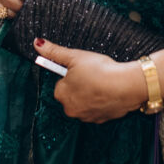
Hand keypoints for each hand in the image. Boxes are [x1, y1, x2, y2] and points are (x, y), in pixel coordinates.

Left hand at [33, 38, 147, 123]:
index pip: (61, 83)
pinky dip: (101, 101)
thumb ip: (54, 52)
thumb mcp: (74, 56)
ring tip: (102, 82)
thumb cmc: (99, 70)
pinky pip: (97, 109)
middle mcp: (70, 110)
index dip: (71, 74)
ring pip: (85, 102)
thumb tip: (37, 44)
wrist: (126, 86)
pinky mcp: (101, 120)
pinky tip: (109, 91)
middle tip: (92, 74)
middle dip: (80, 85)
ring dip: (91, 94)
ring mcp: (86, 117)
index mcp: (61, 95)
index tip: (81, 68)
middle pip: (72, 94)